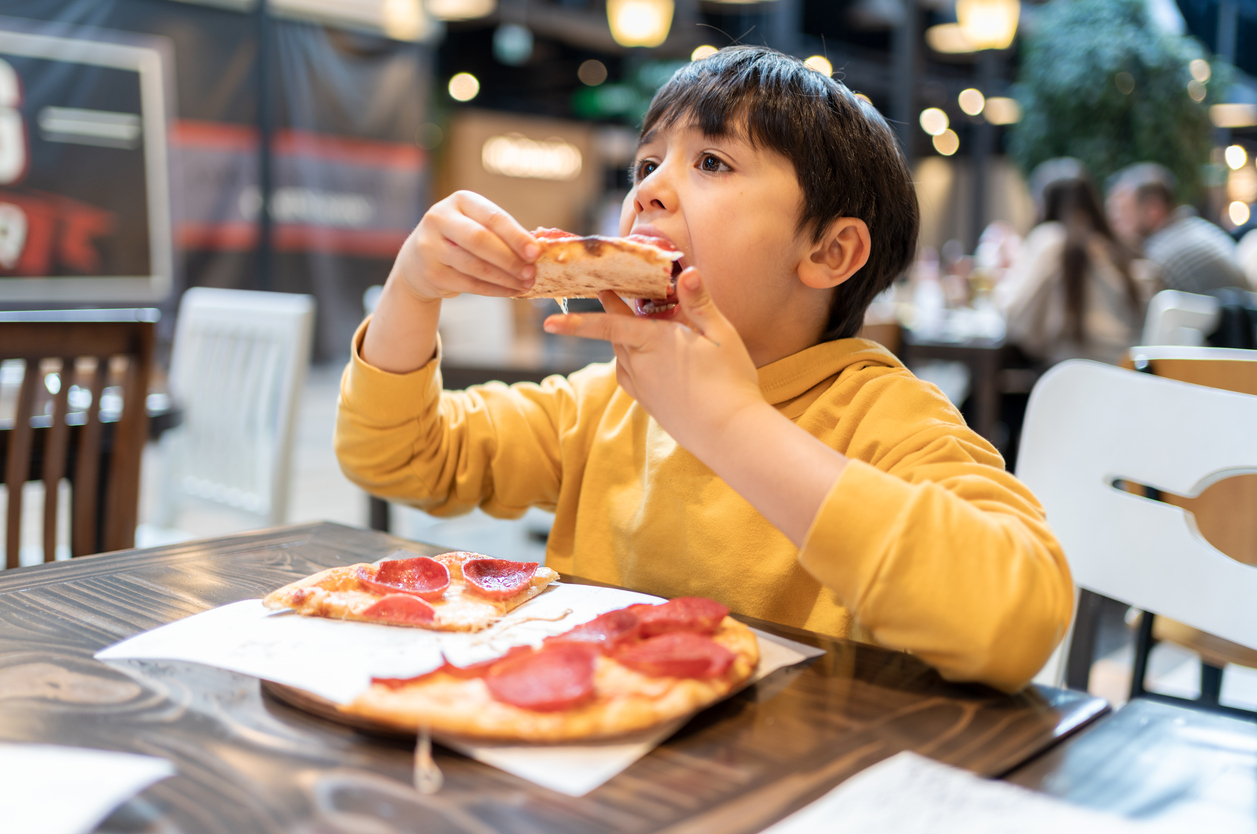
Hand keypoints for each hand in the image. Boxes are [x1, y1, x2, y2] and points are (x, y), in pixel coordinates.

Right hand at [395, 191, 539, 301]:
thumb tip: (537, 250)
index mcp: (459, 201)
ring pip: (475, 265)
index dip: (516, 236)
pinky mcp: (431, 272)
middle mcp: (440, 218)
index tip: (536, 252)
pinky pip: (469, 284)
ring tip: (525, 284)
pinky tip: (510, 291)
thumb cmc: (460, 240)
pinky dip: (494, 290)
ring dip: (505, 278)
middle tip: (531, 272)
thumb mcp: (475, 225)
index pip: (492, 217)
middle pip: (480, 240)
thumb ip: (501, 233)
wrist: (418, 262)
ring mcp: (431, 246)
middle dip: (510, 259)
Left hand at [543, 268, 765, 456]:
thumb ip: (699, 302)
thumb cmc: (730, 381)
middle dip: (610, 314)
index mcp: (654, 341)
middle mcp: (640, 365)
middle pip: (615, 335)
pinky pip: (629, 377)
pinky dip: (630, 362)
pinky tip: (644, 359)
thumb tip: (687, 272)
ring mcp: (643, 388)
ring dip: (621, 339)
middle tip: (609, 291)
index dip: (578, 321)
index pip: (608, 325)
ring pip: (621, 357)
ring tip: (632, 324)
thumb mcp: (720, 335)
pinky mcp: (650, 405)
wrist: (730, 434)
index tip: (550, 321)